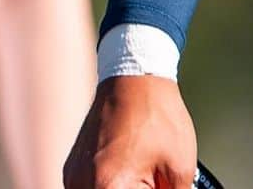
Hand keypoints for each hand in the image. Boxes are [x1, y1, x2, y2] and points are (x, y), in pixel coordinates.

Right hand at [63, 75, 196, 188]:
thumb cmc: (157, 111)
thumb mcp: (180, 164)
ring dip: (124, 188)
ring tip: (145, 173)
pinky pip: (91, 187)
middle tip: (157, 180)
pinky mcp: (72, 169)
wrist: (136, 74)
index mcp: (110, 187)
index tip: (163, 187)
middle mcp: (83, 184)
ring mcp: (74, 177)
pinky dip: (111, 185)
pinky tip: (131, 169)